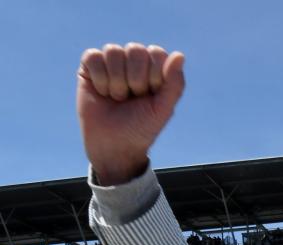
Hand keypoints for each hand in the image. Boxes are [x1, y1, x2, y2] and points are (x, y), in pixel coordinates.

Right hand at [77, 43, 185, 184]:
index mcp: (155, 68)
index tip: (150, 96)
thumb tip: (180, 55)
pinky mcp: (90, 66)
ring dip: (116, 81)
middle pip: (135, 50)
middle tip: (132, 98)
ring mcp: (112, 62)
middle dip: (135, 80)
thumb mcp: (163, 109)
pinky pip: (93, 56)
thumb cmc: (142, 127)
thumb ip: (175, 84)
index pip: (156, 53)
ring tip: (117, 97)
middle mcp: (134, 61)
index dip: (153, 76)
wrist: (114, 144)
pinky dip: (99, 78)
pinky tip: (102, 92)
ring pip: (113, 51)